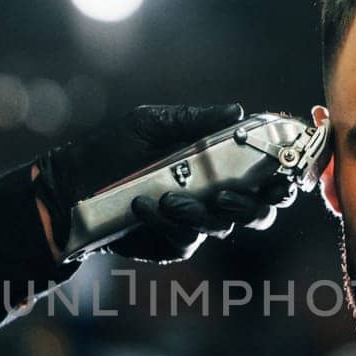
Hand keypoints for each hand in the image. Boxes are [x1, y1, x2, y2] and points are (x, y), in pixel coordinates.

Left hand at [36, 103, 297, 262]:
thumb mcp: (152, 124)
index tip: (283, 174)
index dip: (282, 177)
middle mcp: (215, 195)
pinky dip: (167, 222)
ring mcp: (197, 222)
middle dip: (254, 204)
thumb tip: (239, 112)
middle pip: (258, 210)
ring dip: (202, 212)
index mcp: (219, 163)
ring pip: (223, 225)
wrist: (72, 186)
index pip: (265, 174)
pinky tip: (143, 207)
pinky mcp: (175, 244)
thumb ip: (195, 120)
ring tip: (169, 198)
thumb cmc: (113, 149)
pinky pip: (186, 239)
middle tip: (229, 195)